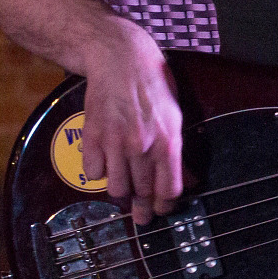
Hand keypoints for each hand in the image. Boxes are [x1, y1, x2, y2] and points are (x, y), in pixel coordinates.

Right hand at [79, 23, 184, 224]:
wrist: (120, 61)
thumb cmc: (153, 86)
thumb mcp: (175, 115)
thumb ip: (177, 150)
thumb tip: (185, 179)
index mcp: (168, 141)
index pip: (169, 188)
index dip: (167, 204)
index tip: (164, 209)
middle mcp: (142, 146)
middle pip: (142, 192)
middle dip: (143, 209)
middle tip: (142, 217)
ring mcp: (115, 143)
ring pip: (116, 189)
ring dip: (121, 196)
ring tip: (124, 197)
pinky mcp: (92, 138)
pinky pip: (95, 172)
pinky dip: (99, 174)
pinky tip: (106, 166)